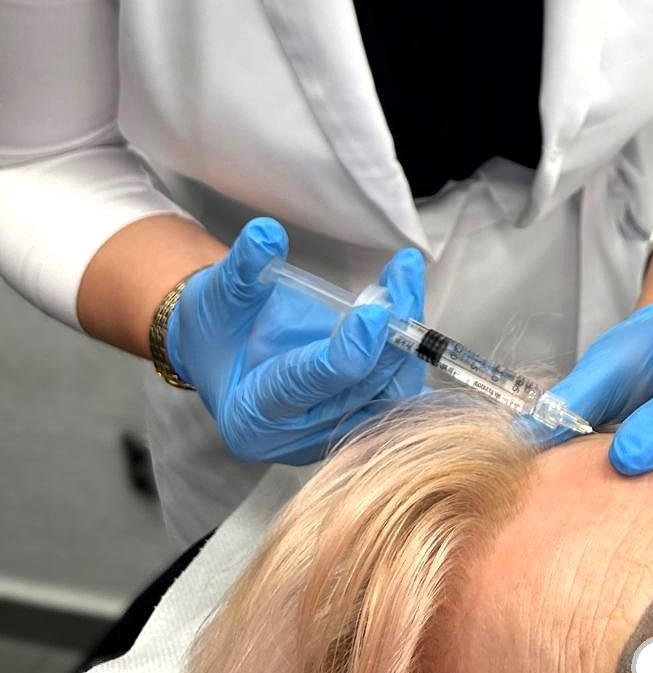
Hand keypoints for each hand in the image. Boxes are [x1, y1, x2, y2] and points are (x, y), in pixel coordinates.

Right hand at [166, 217, 429, 465]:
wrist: (223, 350)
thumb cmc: (218, 326)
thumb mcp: (218, 294)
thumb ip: (243, 270)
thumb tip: (266, 234)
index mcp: (250, 416)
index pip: (305, 386)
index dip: (343, 353)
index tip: (375, 313)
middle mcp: (293, 438)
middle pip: (358, 393)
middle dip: (389, 336)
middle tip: (402, 278)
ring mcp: (329, 434)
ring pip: (388, 395)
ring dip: (407, 338)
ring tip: (406, 278)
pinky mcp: (354, 421)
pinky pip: (394, 392)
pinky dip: (409, 352)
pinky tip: (413, 305)